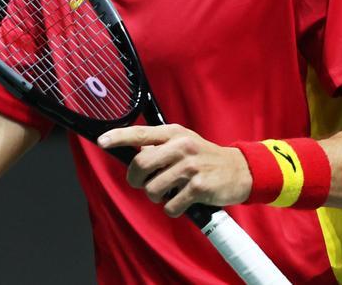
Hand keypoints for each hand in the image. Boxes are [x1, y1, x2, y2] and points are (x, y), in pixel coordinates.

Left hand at [99, 124, 251, 215]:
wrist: (240, 171)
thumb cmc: (204, 158)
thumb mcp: (183, 143)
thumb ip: (159, 147)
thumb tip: (133, 156)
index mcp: (174, 133)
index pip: (139, 133)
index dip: (118, 137)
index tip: (101, 141)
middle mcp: (181, 146)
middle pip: (141, 165)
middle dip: (136, 180)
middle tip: (143, 184)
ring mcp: (190, 167)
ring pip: (153, 189)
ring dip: (157, 197)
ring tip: (170, 192)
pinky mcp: (199, 187)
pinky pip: (171, 206)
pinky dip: (173, 209)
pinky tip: (183, 202)